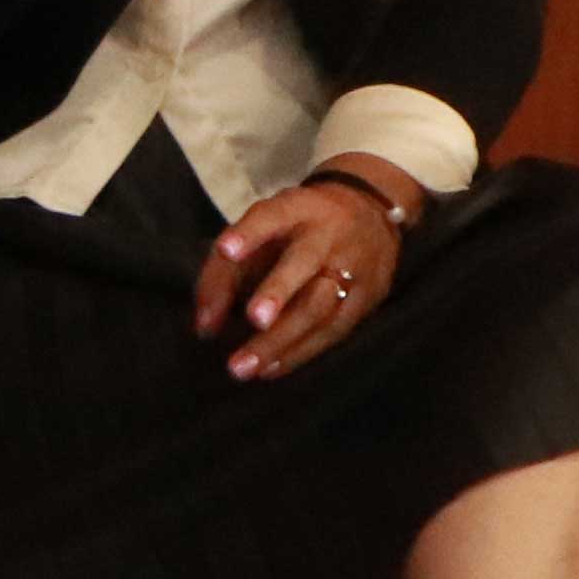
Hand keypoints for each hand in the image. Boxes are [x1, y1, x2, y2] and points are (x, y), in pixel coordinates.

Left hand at [192, 173, 404, 381]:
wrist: (373, 217)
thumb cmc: (300, 229)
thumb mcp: (262, 231)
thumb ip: (225, 271)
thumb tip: (205, 326)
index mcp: (297, 209)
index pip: (271, 216)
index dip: (248, 233)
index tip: (226, 250)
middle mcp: (327, 235)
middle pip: (302, 263)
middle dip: (277, 292)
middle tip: (253, 318)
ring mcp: (352, 268)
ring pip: (318, 307)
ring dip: (280, 340)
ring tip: (246, 366)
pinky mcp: (366, 299)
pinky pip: (332, 331)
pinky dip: (298, 353)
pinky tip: (270, 368)